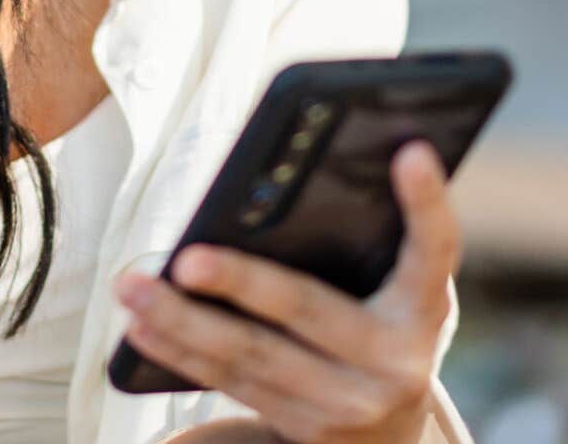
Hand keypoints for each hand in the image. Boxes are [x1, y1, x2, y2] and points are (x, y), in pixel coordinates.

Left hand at [114, 140, 459, 443]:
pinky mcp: (302, 430)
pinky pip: (231, 384)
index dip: (428, 202)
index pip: (435, 248)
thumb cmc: (389, 328)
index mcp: (425, 308)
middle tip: (187, 258)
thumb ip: (379, 239)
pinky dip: (180, 352)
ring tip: (132, 286)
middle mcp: (393, 361)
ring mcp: (346, 404)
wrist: (393, 439)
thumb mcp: (405, 290)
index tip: (412, 151)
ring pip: (252, 356)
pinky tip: (141, 325)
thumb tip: (301, 172)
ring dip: (182, 321)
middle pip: (308, 311)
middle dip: (241, 283)